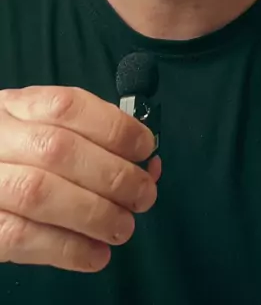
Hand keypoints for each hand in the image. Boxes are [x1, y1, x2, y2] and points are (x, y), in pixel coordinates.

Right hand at [0, 86, 160, 272]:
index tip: (145, 148)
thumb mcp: (44, 129)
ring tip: (122, 227)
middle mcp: (0, 139)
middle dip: (113, 176)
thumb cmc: (19, 157)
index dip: (114, 128)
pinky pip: (22, 238)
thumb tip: (146, 163)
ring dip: (94, 214)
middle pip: (58, 150)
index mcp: (20, 107)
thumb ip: (90, 139)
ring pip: (40, 193)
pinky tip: (95, 254)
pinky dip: (68, 249)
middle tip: (143, 195)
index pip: (68, 106)